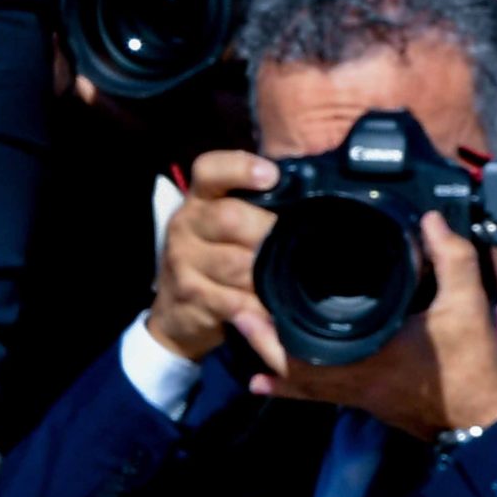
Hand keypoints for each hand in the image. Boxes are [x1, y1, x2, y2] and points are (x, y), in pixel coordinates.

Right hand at [147, 150, 279, 361]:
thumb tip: (319, 192)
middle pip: (230, 219)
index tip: (271, 175)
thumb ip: (264, 205)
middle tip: (294, 246)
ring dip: (268, 277)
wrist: (176, 312)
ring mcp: (185, 260)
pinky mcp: (191, 295)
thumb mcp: (231, 224)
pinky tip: (275, 327)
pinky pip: (234, 304)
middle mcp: (188, 223)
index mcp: (203, 197)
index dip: (240, 169)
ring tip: (289, 283)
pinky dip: (260, 317)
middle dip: (268, 234)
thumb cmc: (219, 256)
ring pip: (237, 265)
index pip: (210, 170)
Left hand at [231, 213, 496, 439]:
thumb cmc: (469, 364)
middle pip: (286, 357)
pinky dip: (283, 384)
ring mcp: (350, 391)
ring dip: (267, 353)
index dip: (275, 316)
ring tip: (246, 325)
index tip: (256, 287)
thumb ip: (452, 258)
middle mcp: (348, 375)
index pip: (306, 336)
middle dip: (259, 332)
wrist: (477, 418)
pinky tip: (262, 379)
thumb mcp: (467, 305)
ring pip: (293, 377)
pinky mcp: (358, 399)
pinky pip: (310, 393)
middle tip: (238, 302)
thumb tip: (432, 220)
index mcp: (367, 349)